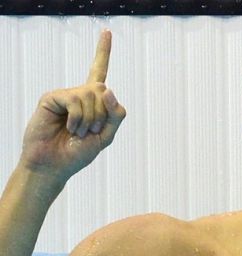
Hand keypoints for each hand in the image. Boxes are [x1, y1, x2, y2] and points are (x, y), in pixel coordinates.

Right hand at [19, 30, 125, 180]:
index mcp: (93, 102)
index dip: (103, 52)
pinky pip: (76, 100)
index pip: (99, 72)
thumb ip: (115, 114)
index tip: (107, 31)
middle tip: (91, 130)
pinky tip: (69, 128)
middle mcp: (79, 94)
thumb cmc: (78, 152)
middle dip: (103, 114)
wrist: (55, 164)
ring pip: (92, 94)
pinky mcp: (52, 98)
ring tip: (78, 131)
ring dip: (91, 119)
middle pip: (104, 90)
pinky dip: (78, 118)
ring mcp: (65, 95)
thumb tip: (108, 89)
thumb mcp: (107, 136)